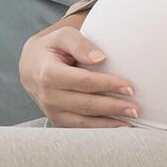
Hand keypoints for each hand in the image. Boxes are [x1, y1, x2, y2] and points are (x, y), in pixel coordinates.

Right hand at [21, 24, 138, 127]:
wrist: (30, 66)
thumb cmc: (51, 49)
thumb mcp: (62, 36)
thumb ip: (80, 43)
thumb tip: (100, 58)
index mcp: (48, 73)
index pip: (83, 81)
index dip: (107, 85)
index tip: (128, 87)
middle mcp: (47, 96)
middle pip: (85, 104)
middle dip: (112, 107)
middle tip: (136, 108)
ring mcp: (51, 111)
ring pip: (83, 122)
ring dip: (108, 124)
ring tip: (130, 122)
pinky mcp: (57, 120)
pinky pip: (79, 129)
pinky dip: (99, 130)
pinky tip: (117, 128)